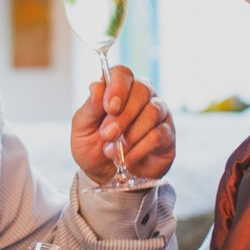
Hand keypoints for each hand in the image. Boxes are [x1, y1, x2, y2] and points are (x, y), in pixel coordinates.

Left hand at [70, 65, 173, 185]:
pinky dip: (140, 148)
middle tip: (108, 134)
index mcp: (118, 90)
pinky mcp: (167, 135)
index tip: (109, 107)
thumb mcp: (82, 128)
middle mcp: (142, 97)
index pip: (122, 73)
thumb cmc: (93, 147)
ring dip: (131, 134)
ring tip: (113, 151)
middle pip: (142, 89)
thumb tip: (96, 87)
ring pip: (152, 112)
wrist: (104, 176)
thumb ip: (90, 107)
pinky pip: (159, 134)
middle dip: (123, 115)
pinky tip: (127, 159)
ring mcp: (158, 114)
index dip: (117, 86)